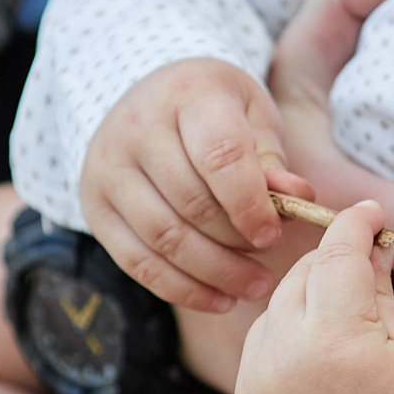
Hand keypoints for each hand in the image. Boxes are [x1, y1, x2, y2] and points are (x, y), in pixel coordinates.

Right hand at [78, 57, 314, 312]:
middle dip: (235, 243)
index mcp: (189, 94)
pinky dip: (180, 288)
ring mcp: (108, 167)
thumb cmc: (216, 111)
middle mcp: (137, 127)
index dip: (250, 203)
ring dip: (213, 272)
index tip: (274, 234)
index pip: (219, 155)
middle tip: (269, 264)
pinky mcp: (95, 206)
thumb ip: (273, 159)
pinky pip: (136, 261)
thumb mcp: (253, 116)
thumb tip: (298, 198)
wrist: (149, 97)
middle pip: (190, 202)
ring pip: (162, 236)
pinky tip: (218, 299)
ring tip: (253, 287)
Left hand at [237, 202, 393, 393]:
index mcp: (335, 339)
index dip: (355, 225)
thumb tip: (371, 247)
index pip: (338, 255)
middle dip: (332, 261)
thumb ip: (381, 293)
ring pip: (275, 307)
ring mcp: (256, 382)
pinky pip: (260, 346)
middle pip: (301, 276)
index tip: (370, 215)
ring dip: (305, 296)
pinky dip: (284, 334)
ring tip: (341, 311)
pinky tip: (315, 346)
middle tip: (362, 260)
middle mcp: (284, 355)